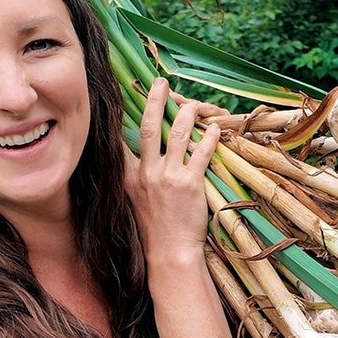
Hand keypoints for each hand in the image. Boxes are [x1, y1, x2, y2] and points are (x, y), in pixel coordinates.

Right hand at [124, 78, 220, 258]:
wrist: (169, 253)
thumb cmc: (154, 230)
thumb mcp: (133, 201)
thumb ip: (134, 177)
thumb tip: (136, 158)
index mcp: (129, 177)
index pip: (122, 139)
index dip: (123, 115)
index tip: (127, 96)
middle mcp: (146, 173)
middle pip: (148, 127)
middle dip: (155, 101)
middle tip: (160, 83)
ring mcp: (168, 178)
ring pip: (176, 134)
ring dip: (186, 114)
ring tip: (193, 104)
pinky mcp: (190, 184)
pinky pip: (201, 153)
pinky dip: (209, 138)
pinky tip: (214, 129)